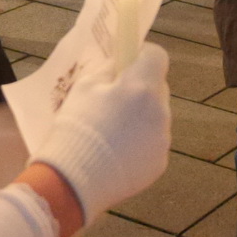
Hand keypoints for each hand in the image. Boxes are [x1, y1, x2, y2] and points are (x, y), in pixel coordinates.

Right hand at [28, 43, 171, 224]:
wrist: (72, 180)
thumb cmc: (75, 127)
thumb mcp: (84, 87)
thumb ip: (108, 70)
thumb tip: (120, 64)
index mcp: (142, 87)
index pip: (157, 56)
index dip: (142, 55)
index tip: (126, 63)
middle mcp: (160, 111)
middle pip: (157, 88)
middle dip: (140, 89)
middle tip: (113, 100)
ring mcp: (163, 139)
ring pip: (156, 116)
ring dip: (140, 117)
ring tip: (111, 133)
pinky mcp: (160, 162)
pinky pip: (153, 142)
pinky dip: (139, 143)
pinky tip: (116, 153)